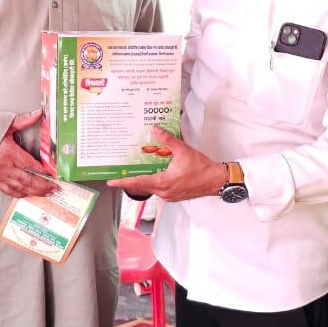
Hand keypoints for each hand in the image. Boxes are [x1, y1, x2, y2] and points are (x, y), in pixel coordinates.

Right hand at [0, 111, 55, 198]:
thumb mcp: (4, 123)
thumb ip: (23, 121)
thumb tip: (38, 114)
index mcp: (9, 153)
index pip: (31, 165)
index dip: (44, 171)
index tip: (54, 173)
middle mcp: (5, 167)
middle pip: (29, 181)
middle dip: (44, 186)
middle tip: (56, 188)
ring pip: (20, 188)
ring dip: (35, 192)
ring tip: (47, 193)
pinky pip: (9, 191)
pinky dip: (21, 193)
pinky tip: (28, 193)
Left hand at [105, 128, 224, 202]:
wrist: (216, 181)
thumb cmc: (202, 169)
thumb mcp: (183, 151)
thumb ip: (168, 140)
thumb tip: (156, 130)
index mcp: (163, 182)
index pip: (138, 182)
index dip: (123, 182)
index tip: (111, 182)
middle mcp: (164, 192)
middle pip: (142, 186)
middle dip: (131, 180)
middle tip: (120, 174)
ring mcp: (169, 196)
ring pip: (151, 188)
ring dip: (144, 180)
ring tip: (136, 171)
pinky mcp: (174, 196)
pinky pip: (160, 189)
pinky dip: (154, 182)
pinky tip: (155, 173)